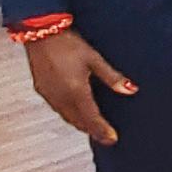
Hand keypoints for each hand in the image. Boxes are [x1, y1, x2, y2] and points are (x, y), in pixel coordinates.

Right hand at [24, 29, 134, 145]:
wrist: (40, 32)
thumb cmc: (67, 43)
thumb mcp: (94, 59)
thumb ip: (112, 77)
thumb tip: (131, 90)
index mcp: (76, 92)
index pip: (93, 119)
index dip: (103, 131)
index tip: (112, 139)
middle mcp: (62, 98)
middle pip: (80, 122)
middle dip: (93, 131)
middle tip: (105, 136)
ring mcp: (50, 96)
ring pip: (67, 118)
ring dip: (80, 124)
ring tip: (93, 127)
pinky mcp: (42, 91)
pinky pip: (58, 110)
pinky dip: (69, 115)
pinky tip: (75, 111)